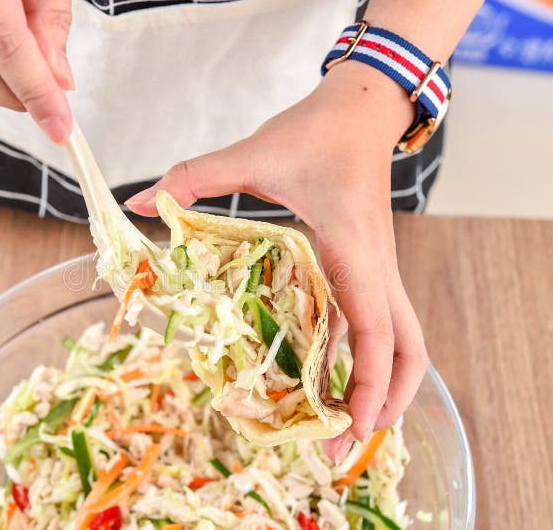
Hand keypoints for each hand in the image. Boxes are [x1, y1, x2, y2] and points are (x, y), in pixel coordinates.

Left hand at [126, 61, 429, 462]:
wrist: (361, 109)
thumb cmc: (315, 132)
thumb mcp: (255, 153)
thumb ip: (197, 176)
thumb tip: (142, 202)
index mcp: (354, 251)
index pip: (378, 332)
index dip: (368, 387)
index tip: (348, 431)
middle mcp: (376, 270)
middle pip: (409, 352)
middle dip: (385, 402)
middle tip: (343, 442)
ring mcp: (376, 272)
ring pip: (399, 344)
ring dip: (375, 388)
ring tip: (335, 425)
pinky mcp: (366, 269)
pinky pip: (371, 325)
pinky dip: (356, 360)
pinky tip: (324, 379)